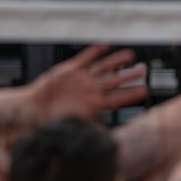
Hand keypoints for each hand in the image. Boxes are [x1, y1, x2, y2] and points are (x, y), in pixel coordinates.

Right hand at [29, 44, 148, 121]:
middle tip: (144, 70)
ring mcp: (82, 80)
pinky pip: (85, 59)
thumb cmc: (52, 120)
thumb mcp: (72, 124)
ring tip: (131, 55)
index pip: (117, 99)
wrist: (34, 108)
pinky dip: (94, 52)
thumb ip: (86, 126)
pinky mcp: (70, 70)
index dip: (131, 95)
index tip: (145, 91)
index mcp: (94, 105)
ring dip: (116, 62)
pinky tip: (106, 45)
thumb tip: (98, 136)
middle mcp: (91, 91)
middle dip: (129, 75)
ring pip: (103, 68)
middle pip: (114, 81)